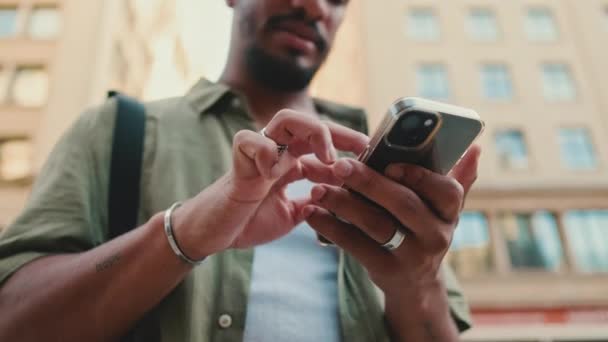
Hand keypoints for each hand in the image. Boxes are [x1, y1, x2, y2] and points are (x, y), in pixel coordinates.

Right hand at [172, 109, 368, 259]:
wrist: (213, 234)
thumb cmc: (247, 221)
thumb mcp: (290, 215)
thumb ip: (312, 205)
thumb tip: (341, 201)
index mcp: (288, 162)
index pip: (320, 142)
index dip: (345, 143)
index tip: (369, 153)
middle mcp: (275, 152)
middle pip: (308, 122)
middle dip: (336, 131)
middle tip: (359, 148)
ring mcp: (257, 154)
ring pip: (284, 120)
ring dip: (311, 133)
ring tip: (326, 157)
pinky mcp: (237, 162)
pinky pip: (249, 140)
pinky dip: (265, 153)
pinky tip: (273, 174)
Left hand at [303, 146, 480, 339]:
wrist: (415, 284)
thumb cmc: (423, 231)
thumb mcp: (444, 209)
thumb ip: (457, 178)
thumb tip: (475, 148)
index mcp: (450, 212)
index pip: (446, 191)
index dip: (419, 176)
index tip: (391, 163)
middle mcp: (437, 235)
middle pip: (403, 204)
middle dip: (369, 183)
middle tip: (339, 166)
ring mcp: (412, 256)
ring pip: (375, 224)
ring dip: (343, 203)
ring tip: (317, 189)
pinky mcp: (385, 271)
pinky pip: (355, 246)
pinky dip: (331, 228)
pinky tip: (312, 213)